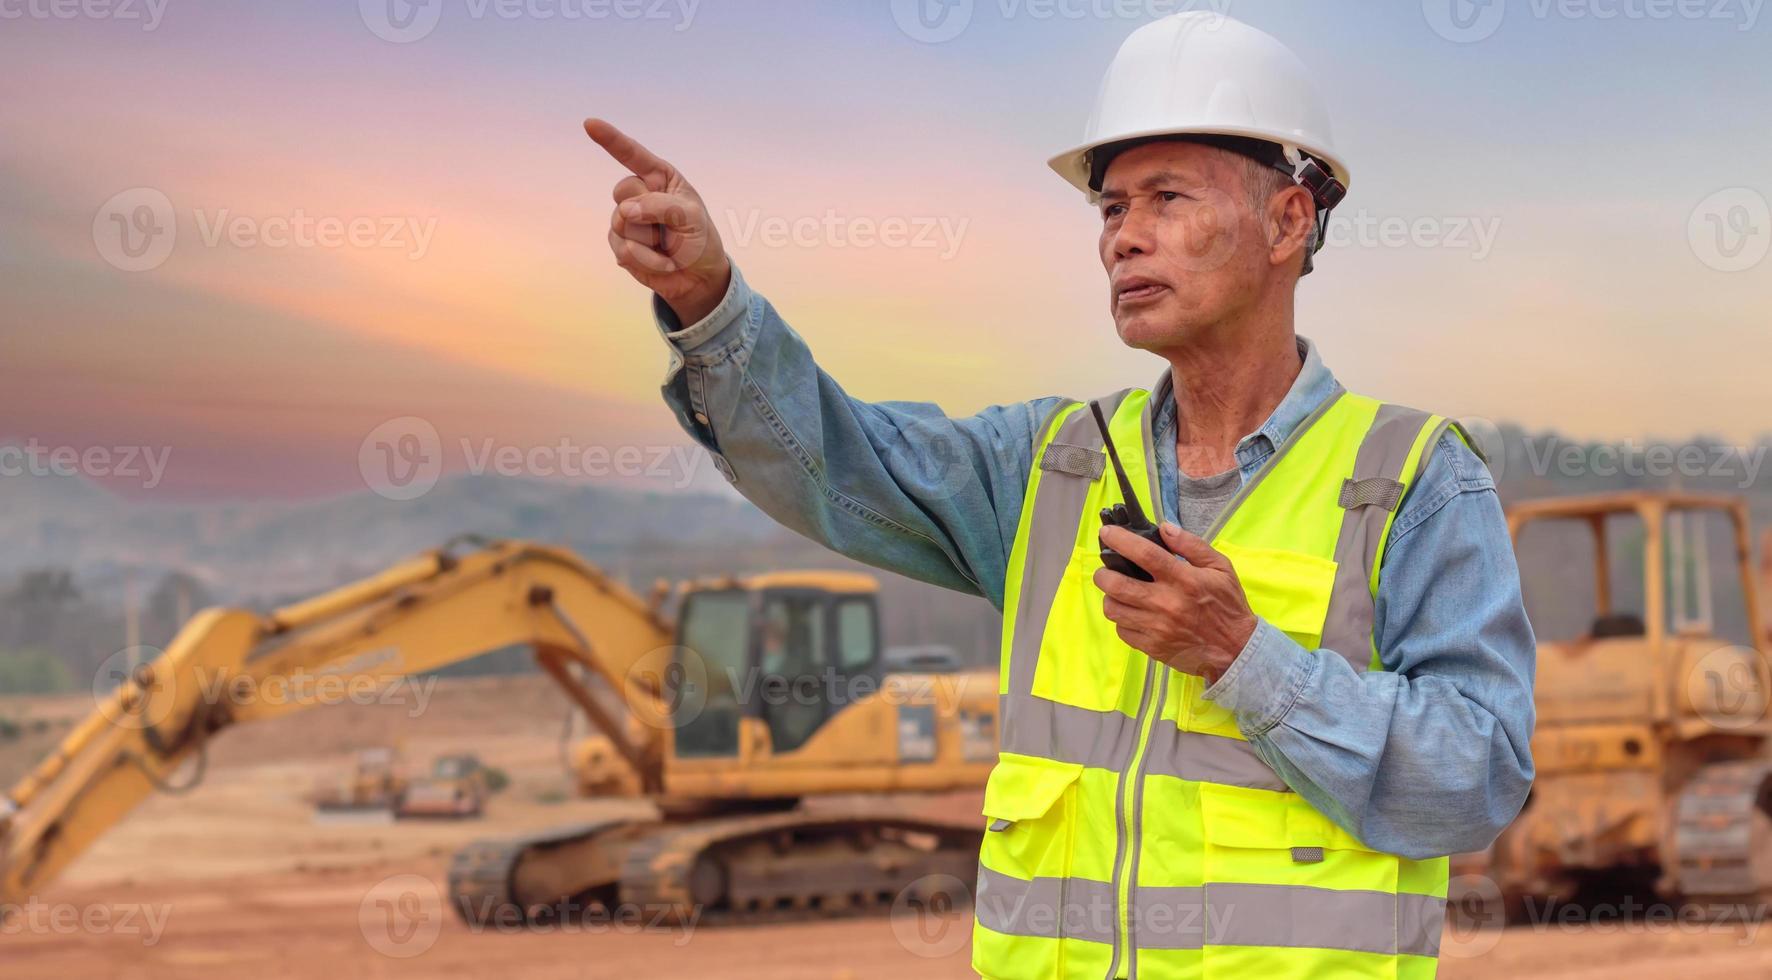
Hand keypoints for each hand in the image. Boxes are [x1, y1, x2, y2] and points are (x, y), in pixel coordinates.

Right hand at [584, 118, 731, 325]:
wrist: (698, 277)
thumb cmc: (700, 240)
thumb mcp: (692, 218)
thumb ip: (660, 206)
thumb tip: (625, 211)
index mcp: (659, 178)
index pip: (632, 155)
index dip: (610, 139)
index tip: (590, 123)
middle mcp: (639, 195)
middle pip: (622, 191)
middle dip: (646, 211)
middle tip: (669, 227)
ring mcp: (626, 220)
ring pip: (620, 223)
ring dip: (649, 241)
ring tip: (667, 247)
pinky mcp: (621, 244)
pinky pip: (623, 249)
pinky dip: (647, 260)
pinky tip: (661, 262)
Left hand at [1093, 522, 1257, 684]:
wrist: (1236, 649)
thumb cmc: (1227, 605)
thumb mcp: (1219, 568)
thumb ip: (1191, 545)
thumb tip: (1164, 527)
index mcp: (1183, 580)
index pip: (1145, 555)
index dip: (1121, 541)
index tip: (1107, 533)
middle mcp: (1166, 603)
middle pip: (1118, 585)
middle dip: (1103, 574)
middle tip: (1105, 570)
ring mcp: (1157, 628)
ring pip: (1114, 610)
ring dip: (1110, 598)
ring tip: (1117, 592)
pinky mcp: (1152, 647)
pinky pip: (1122, 631)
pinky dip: (1121, 620)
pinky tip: (1130, 613)